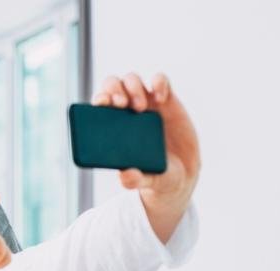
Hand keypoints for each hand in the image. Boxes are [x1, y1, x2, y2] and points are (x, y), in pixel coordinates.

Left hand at [93, 73, 199, 242]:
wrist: (182, 173)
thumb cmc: (155, 176)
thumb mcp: (146, 181)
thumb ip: (134, 180)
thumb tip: (124, 175)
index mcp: (111, 128)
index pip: (98, 105)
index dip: (98, 99)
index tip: (102, 104)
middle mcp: (125, 112)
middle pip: (112, 85)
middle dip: (113, 89)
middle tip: (122, 105)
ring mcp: (146, 104)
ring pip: (131, 80)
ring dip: (133, 87)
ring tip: (140, 108)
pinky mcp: (167, 100)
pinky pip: (161, 80)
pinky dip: (159, 82)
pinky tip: (161, 97)